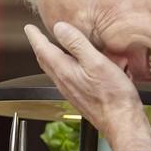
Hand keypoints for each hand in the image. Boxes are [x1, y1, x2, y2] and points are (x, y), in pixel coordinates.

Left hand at [23, 23, 150, 150]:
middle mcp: (64, 82)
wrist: (121, 122)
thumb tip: (60, 28)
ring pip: (53, 69)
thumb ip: (77, 44)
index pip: (43, 50)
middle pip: (45, 61)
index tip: (29, 27)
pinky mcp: (79, 96)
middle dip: (39, 46)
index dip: (35, 36)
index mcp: (65, 71)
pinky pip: (64, 77)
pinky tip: (72, 65)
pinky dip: (62, 65)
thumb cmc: (113, 95)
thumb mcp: (96, 62)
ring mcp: (70, 91)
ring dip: (49, 56)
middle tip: (36, 35)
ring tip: (51, 46)